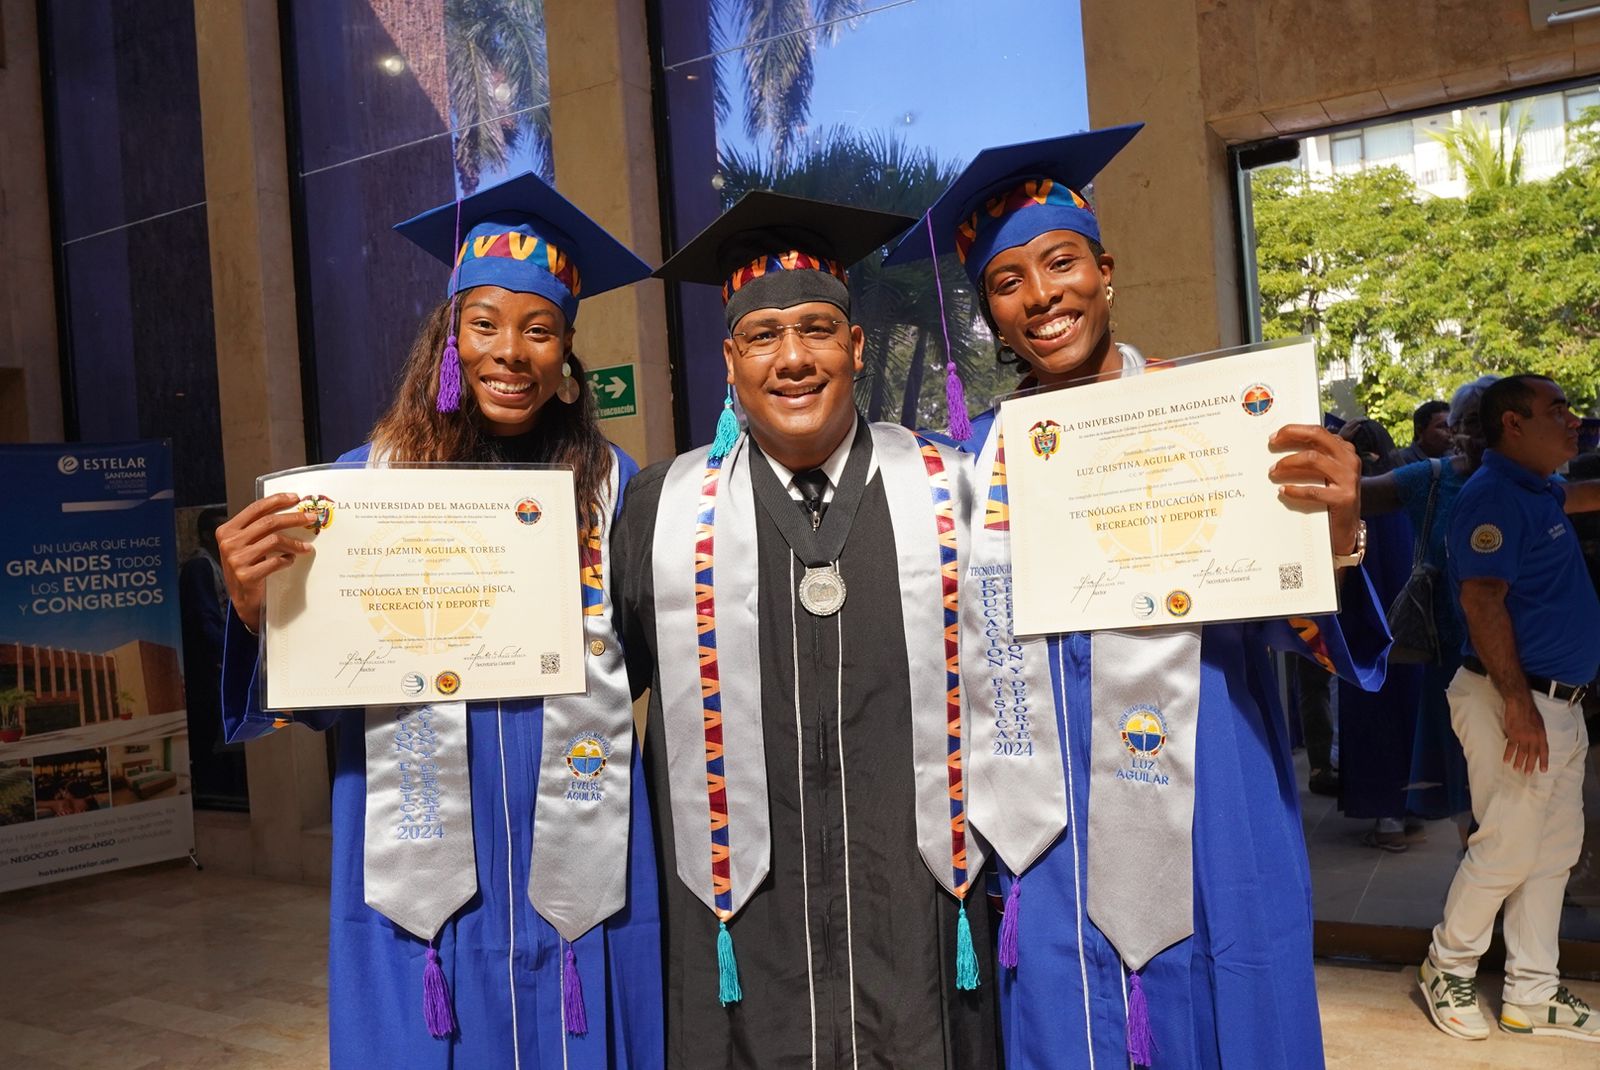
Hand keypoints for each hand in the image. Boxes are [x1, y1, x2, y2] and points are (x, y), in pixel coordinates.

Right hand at [216, 492, 316, 629]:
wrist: (242, 599)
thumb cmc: (248, 568)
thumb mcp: (246, 545)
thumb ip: (258, 530)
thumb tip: (291, 512)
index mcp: (227, 530)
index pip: (255, 508)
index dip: (277, 500)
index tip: (296, 498)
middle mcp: (229, 542)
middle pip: (268, 522)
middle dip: (294, 518)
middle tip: (311, 517)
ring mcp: (236, 559)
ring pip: (275, 540)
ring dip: (295, 543)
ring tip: (305, 547)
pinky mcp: (246, 575)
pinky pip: (275, 561)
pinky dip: (287, 560)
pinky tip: (290, 561)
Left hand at [1269, 424, 1360, 556]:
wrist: (1347, 530)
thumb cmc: (1330, 497)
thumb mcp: (1326, 473)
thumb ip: (1314, 458)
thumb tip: (1281, 444)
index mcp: (1345, 450)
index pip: (1317, 431)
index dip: (1294, 430)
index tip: (1274, 436)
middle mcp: (1349, 460)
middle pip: (1317, 436)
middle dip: (1291, 435)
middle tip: (1271, 443)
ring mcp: (1349, 479)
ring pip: (1313, 459)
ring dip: (1288, 463)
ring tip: (1273, 471)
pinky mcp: (1344, 498)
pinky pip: (1313, 490)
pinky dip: (1295, 490)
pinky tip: (1283, 491)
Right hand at [1501, 691, 1548, 774]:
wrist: (1520, 704)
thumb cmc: (1530, 711)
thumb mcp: (1540, 724)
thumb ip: (1539, 734)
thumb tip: (1536, 743)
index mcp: (1542, 735)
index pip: (1544, 751)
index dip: (1544, 761)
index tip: (1543, 770)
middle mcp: (1534, 738)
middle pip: (1532, 754)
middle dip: (1530, 765)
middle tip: (1527, 774)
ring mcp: (1523, 737)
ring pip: (1521, 752)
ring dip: (1519, 762)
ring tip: (1516, 769)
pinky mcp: (1513, 734)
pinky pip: (1510, 747)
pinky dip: (1508, 754)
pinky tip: (1505, 760)